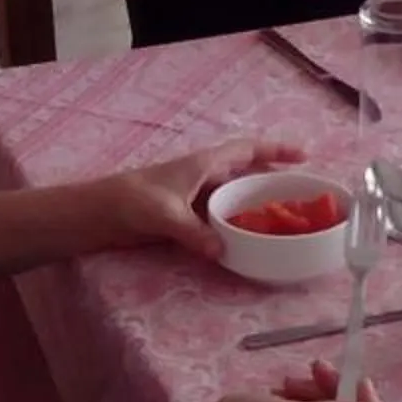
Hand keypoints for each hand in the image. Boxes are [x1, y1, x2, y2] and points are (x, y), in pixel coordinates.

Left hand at [105, 139, 304, 258]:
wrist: (96, 214)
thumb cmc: (129, 201)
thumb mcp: (164, 214)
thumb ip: (194, 232)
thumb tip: (222, 251)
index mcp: (204, 164)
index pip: (247, 149)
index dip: (276, 150)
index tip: (304, 156)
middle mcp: (204, 179)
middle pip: (248, 175)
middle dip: (275, 182)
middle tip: (303, 199)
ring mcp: (196, 200)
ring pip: (236, 199)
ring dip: (257, 208)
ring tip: (284, 224)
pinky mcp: (187, 219)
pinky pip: (222, 221)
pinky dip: (238, 229)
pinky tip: (249, 244)